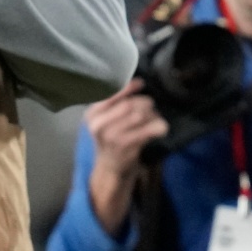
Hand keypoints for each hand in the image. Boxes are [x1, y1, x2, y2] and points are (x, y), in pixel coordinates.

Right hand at [85, 81, 167, 236]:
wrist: (110, 168)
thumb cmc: (109, 138)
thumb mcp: (105, 118)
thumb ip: (116, 102)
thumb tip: (138, 82)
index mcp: (92, 114)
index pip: (112, 94)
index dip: (129, 87)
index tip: (140, 83)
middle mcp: (99, 125)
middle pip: (130, 104)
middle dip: (145, 103)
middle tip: (150, 107)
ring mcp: (113, 136)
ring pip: (141, 115)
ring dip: (153, 114)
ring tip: (154, 118)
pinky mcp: (128, 146)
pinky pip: (149, 129)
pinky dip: (159, 127)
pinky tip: (160, 129)